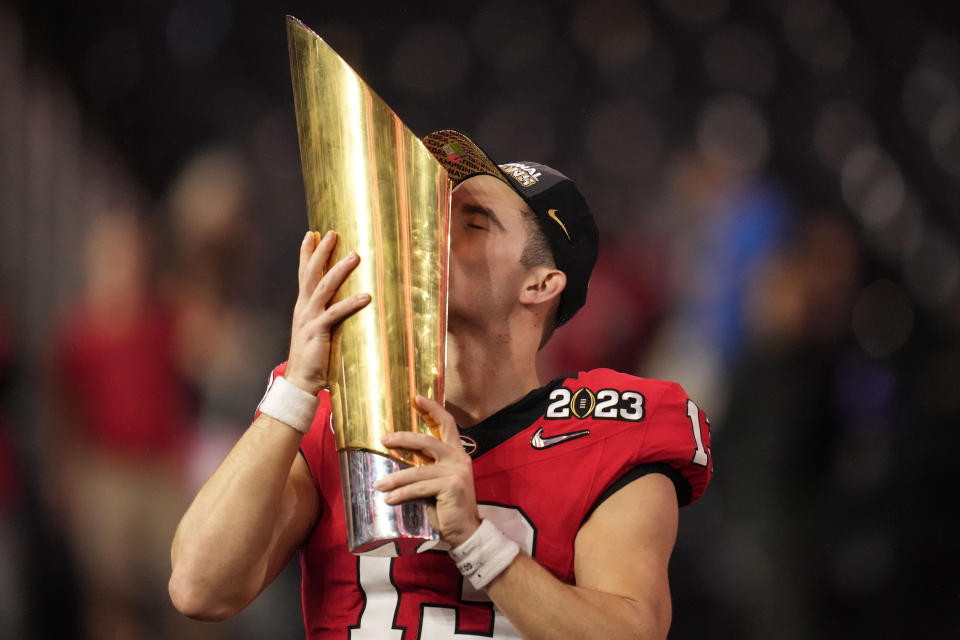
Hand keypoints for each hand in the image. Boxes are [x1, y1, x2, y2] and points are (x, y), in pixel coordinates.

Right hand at [284, 230, 370, 394]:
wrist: (300, 383)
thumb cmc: (313, 358)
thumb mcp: (318, 331)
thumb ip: (327, 316)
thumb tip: (341, 305)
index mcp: (303, 307)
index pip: (304, 274)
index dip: (306, 253)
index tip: (312, 233)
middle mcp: (304, 309)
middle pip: (311, 274)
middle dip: (321, 252)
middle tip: (332, 233)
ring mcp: (310, 320)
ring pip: (324, 288)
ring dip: (340, 270)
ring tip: (356, 256)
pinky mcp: (318, 333)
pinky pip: (335, 314)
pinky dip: (351, 304)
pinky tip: (366, 296)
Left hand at [374, 395, 481, 547]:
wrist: (465, 531)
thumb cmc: (447, 507)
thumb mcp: (436, 482)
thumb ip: (424, 468)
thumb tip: (395, 459)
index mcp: (457, 453)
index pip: (447, 424)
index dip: (433, 409)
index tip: (417, 397)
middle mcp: (459, 458)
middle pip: (427, 441)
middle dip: (403, 439)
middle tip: (384, 439)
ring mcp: (456, 471)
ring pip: (418, 471)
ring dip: (395, 479)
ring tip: (379, 485)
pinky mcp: (451, 486)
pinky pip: (419, 488)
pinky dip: (402, 494)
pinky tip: (389, 499)